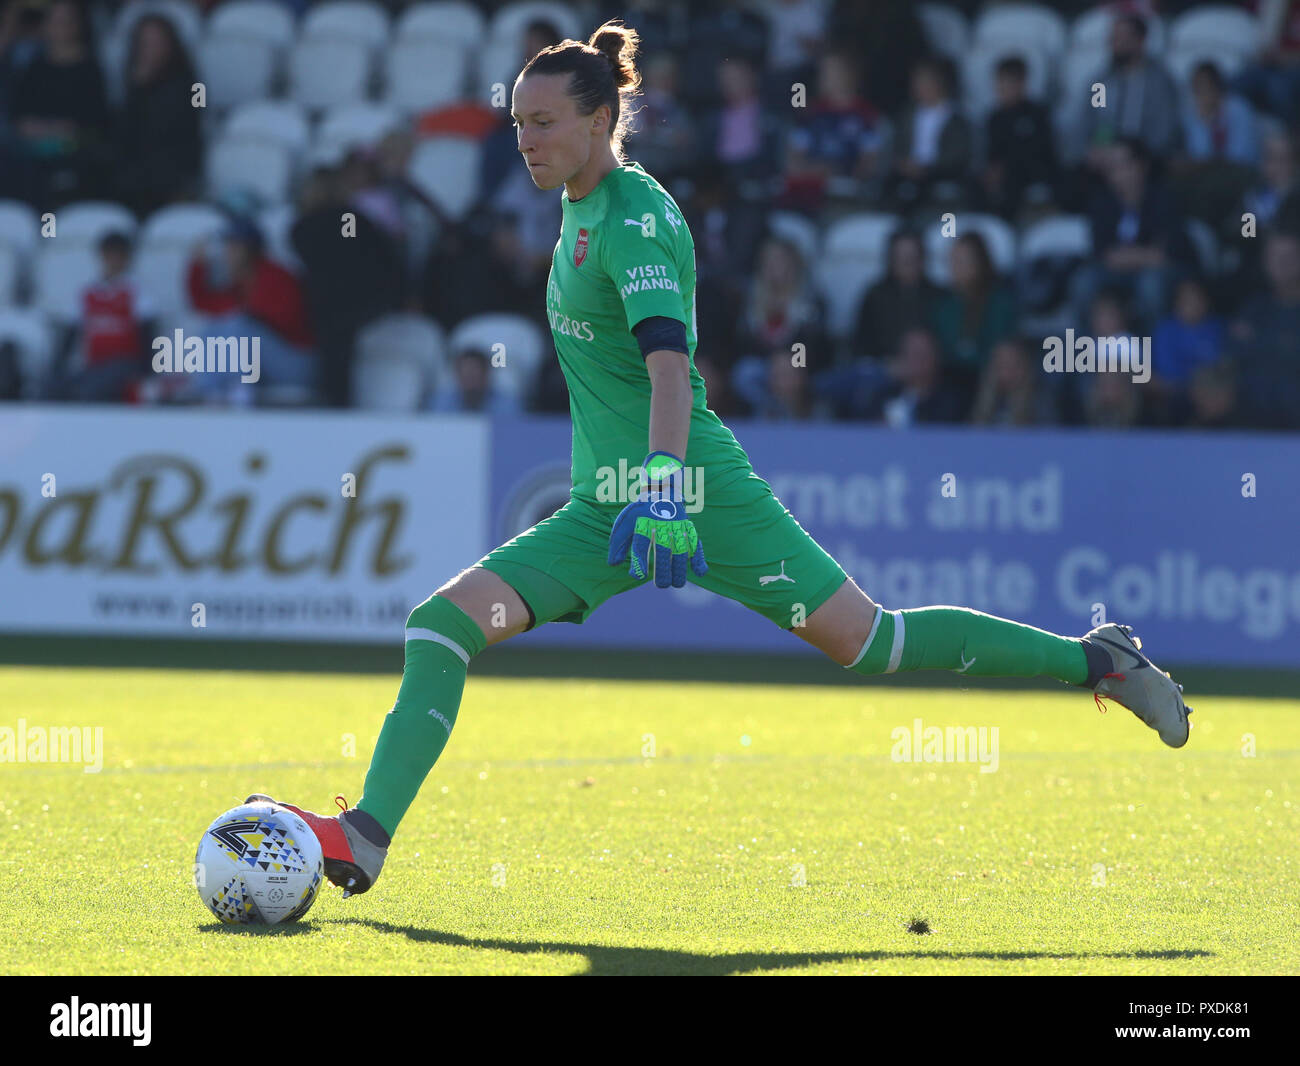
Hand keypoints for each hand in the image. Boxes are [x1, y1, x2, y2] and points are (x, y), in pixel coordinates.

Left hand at [607, 452, 707, 587]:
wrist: (661, 490)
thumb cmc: (640, 512)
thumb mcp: (625, 522)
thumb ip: (617, 544)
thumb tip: (612, 564)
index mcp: (643, 524)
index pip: (640, 545)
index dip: (639, 562)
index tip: (638, 575)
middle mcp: (661, 526)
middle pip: (663, 552)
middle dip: (663, 572)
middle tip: (661, 585)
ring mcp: (677, 528)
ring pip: (681, 551)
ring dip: (680, 570)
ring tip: (676, 584)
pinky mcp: (688, 529)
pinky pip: (697, 544)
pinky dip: (700, 558)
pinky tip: (700, 573)